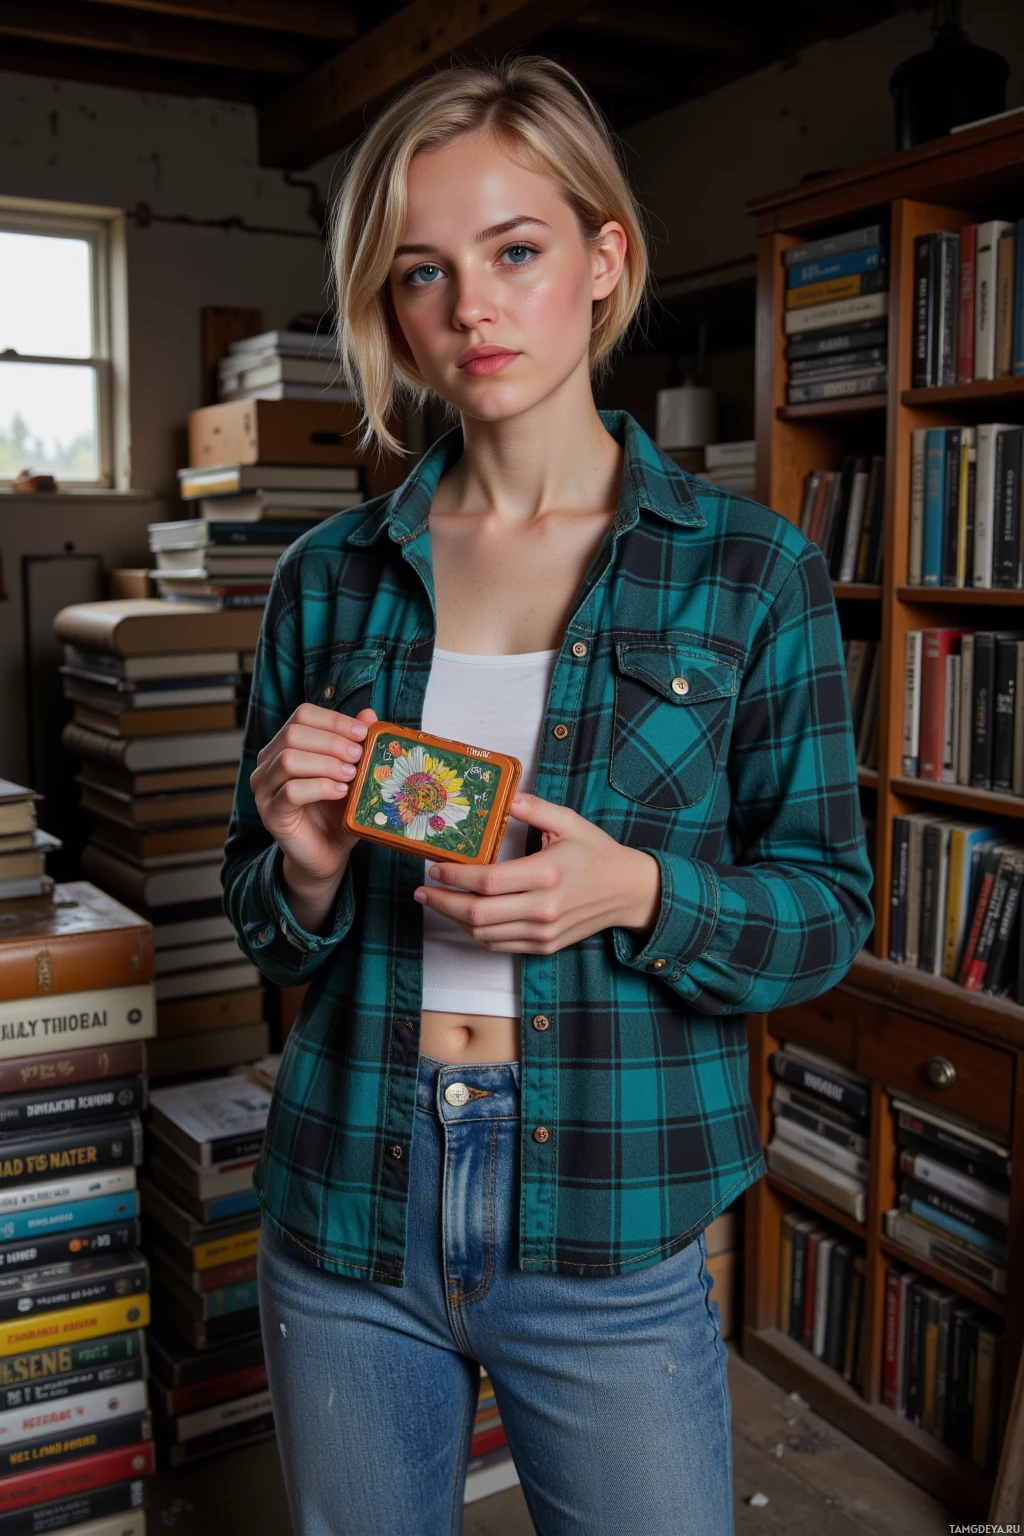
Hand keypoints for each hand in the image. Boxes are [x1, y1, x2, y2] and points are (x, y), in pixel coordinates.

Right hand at [250, 704, 377, 888]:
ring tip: (351, 775)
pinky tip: (341, 793)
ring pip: (288, 760)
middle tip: (358, 756)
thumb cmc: (338, 810)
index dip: (333, 720)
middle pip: (293, 734)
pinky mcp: (271, 814)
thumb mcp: (353, 772)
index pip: (302, 716)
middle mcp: (267, 764)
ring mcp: (264, 789)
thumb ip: (356, 743)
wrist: (328, 852)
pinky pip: (290, 791)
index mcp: (284, 746)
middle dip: (331, 741)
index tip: (363, 733)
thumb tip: (369, 714)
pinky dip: (320, 787)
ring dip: (326, 764)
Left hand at [413, 791, 661, 953]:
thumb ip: (533, 808)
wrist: (627, 891)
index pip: (487, 881)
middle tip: (422, 890)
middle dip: (442, 902)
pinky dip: (477, 932)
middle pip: (478, 914)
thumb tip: (503, 795)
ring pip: (484, 934)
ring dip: (455, 919)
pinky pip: (499, 944)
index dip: (455, 876)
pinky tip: (465, 916)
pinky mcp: (545, 946)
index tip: (435, 867)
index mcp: (547, 874)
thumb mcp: (569, 821)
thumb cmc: (596, 853)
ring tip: (438, 901)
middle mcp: (544, 908)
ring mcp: (544, 932)